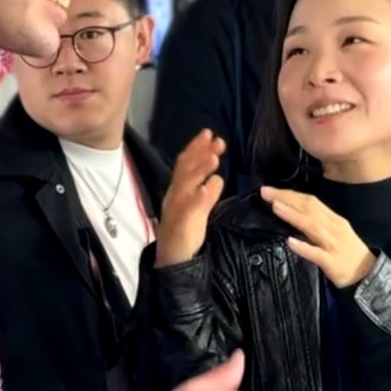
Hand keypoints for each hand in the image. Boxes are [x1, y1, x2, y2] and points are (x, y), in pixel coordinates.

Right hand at [156, 130, 225, 267]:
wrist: (173, 257)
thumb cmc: (185, 230)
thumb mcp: (196, 207)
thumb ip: (205, 191)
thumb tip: (216, 177)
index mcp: (177, 189)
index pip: (184, 163)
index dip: (195, 147)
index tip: (208, 134)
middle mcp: (176, 194)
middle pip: (186, 169)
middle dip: (200, 152)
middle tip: (216, 140)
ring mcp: (178, 207)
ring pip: (187, 183)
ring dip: (200, 169)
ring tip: (214, 157)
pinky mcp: (183, 222)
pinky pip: (191, 207)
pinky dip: (200, 195)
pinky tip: (210, 186)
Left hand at [261, 187, 374, 287]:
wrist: (368, 275)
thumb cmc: (348, 253)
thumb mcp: (334, 232)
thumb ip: (317, 222)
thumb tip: (294, 212)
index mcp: (334, 219)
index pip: (311, 201)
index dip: (290, 194)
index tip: (271, 190)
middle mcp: (334, 227)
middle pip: (309, 208)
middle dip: (287, 199)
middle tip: (266, 192)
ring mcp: (333, 244)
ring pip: (312, 226)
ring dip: (293, 215)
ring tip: (275, 207)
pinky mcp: (332, 262)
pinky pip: (316, 253)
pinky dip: (303, 247)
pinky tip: (290, 242)